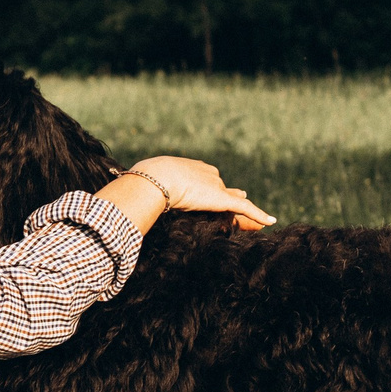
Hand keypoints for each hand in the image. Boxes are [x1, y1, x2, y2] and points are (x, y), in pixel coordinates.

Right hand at [101, 156, 273, 231]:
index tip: (211, 190)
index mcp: (187, 169)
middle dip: (228, 194)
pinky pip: (246, 209)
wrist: (156, 178)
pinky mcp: (223, 199)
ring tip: (259, 218)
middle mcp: (205, 175)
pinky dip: (259, 215)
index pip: (202, 178)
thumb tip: (119, 200)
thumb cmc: (144, 180)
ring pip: (235, 200)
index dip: (208, 186)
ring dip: (245, 211)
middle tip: (236, 196)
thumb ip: (137, 194)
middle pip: (221, 187)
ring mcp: (215, 187)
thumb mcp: (140, 185)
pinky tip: (272, 221)